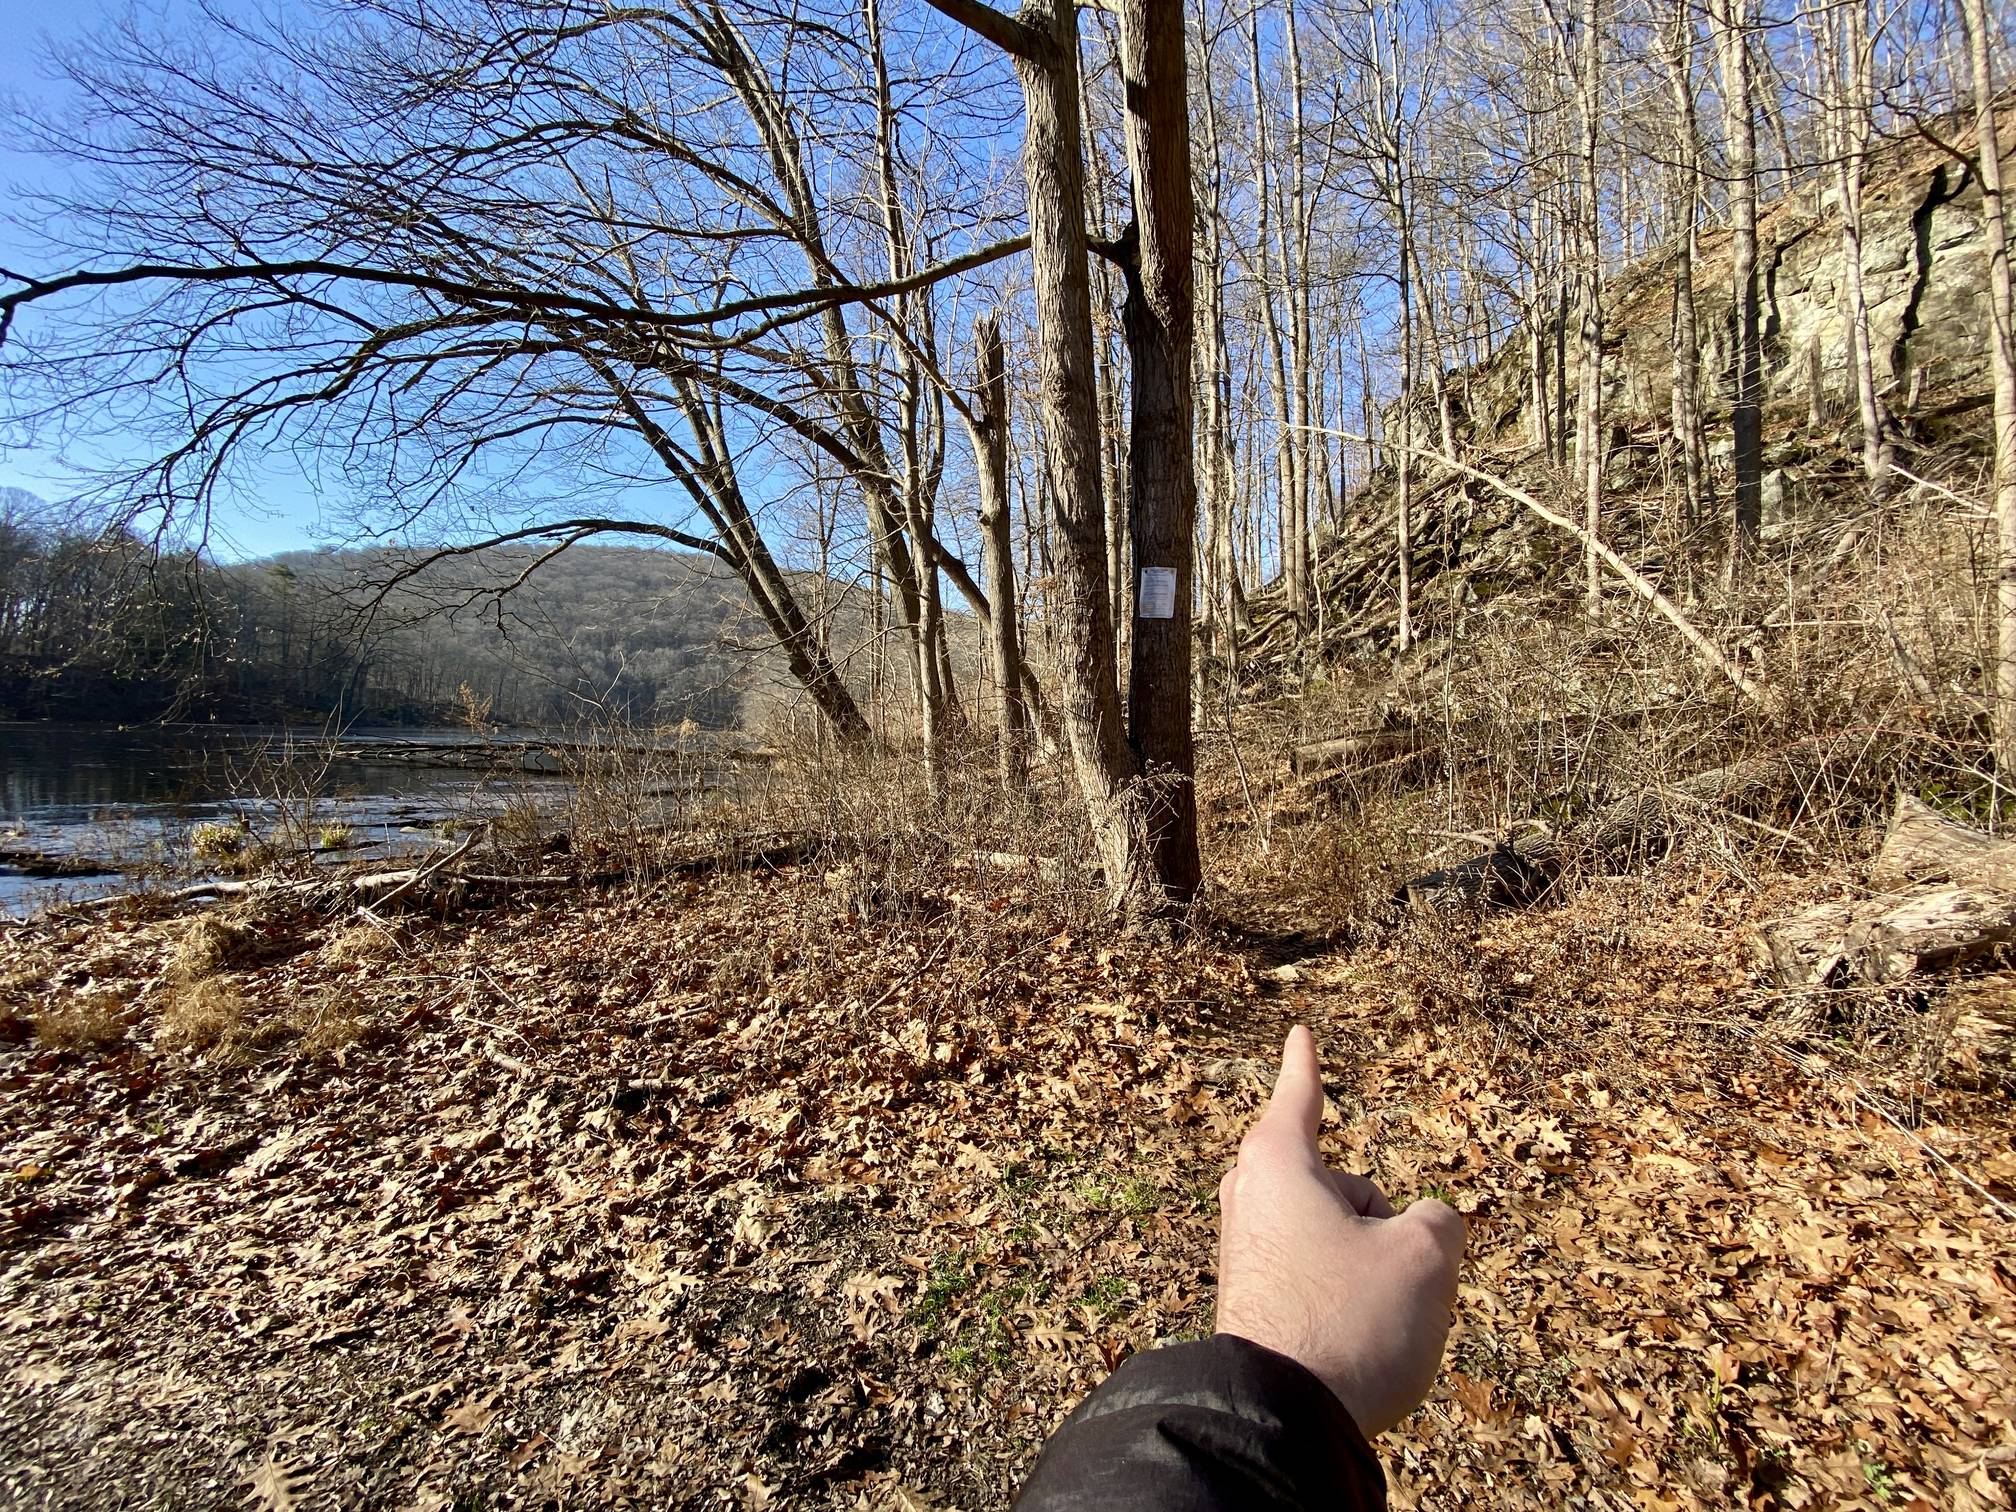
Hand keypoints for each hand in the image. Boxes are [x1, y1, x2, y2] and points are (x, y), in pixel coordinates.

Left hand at [1215, 1025, 1465, 1436]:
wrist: (1286, 1420)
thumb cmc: (1351, 1321)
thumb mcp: (1427, 1256)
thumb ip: (1438, 1221)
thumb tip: (1421, 1231)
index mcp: (1278, 1165)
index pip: (1303, 1099)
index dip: (1309, 1066)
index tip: (1300, 1032)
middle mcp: (1249, 1201)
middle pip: (1347, 1190)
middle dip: (1379, 1227)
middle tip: (1380, 1283)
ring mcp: (1247, 1256)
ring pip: (1343, 1244)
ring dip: (1371, 1275)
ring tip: (1365, 1327)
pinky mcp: (1254, 1304)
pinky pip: (1325, 1286)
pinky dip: (1350, 1310)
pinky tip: (1351, 1352)